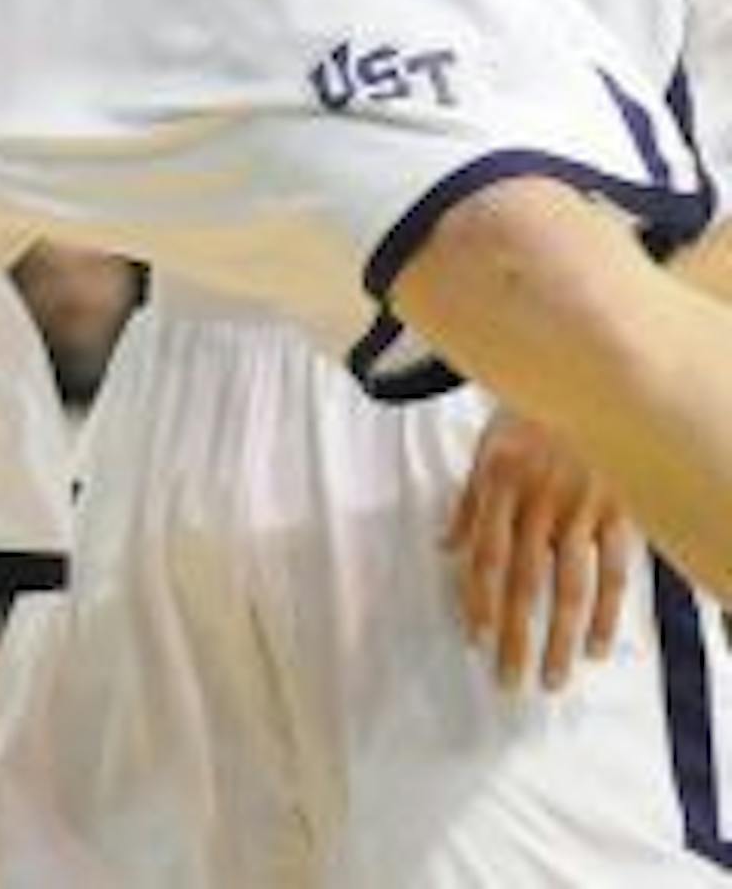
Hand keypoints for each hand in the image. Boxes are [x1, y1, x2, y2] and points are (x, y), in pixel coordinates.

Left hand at [445, 405, 632, 691]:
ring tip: (553, 680)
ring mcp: (580, 510)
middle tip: (510, 683)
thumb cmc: (527, 414)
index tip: (475, 642)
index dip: (479, 601)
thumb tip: (442, 548)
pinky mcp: (617, 514)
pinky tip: (600, 650)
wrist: (581, 376)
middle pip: (524, 582)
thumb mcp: (487, 449)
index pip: (486, 555)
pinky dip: (608, 614)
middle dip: (516, 636)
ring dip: (562, 639)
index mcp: (500, 484)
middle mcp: (538, 502)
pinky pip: (614, 573)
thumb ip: (468, 503)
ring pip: (569, 587)